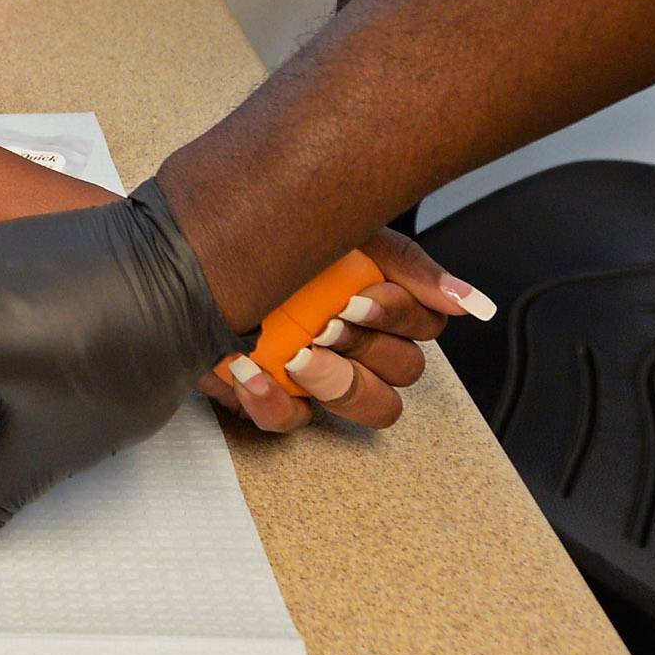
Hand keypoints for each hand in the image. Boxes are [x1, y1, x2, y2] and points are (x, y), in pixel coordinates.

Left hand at [195, 227, 480, 435]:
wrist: (184, 252)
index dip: (398, 318)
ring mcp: (316, 376)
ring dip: (337, 380)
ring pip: (372, 408)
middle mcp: (355, 343)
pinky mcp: (271, 398)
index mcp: (376, 304)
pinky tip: (250, 370)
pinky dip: (272, 401)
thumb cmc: (268, 238)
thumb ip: (409, 266)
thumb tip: (471, 303)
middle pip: (404, 372)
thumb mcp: (343, 232)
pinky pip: (292, 422)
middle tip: (329, 321)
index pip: (425, 328)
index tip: (359, 299)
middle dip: (368, 346)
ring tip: (298, 352)